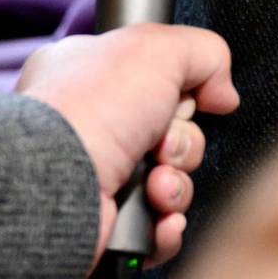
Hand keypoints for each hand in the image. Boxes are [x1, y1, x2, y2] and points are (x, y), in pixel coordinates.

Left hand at [17, 24, 238, 262]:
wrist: (53, 186)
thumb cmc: (87, 112)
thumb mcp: (158, 48)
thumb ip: (205, 53)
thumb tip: (223, 92)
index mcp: (91, 76)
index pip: (160, 82)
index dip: (180, 92)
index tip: (179, 96)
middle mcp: (93, 126)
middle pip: (174, 135)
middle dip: (182, 144)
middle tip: (159, 144)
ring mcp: (97, 178)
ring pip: (171, 183)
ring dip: (176, 186)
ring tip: (154, 186)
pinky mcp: (105, 226)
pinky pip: (158, 230)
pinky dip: (166, 227)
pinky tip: (157, 217)